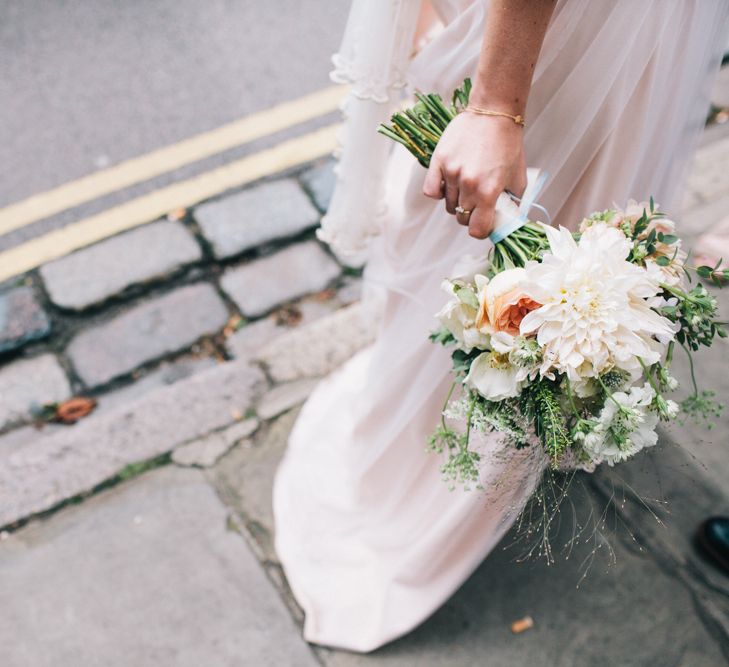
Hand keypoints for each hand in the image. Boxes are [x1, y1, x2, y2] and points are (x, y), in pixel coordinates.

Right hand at [422, 112, 526, 238]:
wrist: (493, 112)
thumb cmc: (508, 144)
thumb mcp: (518, 177)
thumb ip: (513, 203)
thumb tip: (507, 222)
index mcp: (488, 191)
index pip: (477, 230)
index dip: (481, 229)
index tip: (484, 222)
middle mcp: (468, 185)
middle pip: (462, 218)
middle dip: (470, 215)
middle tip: (478, 202)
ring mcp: (451, 173)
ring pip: (449, 205)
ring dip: (457, 202)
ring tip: (467, 187)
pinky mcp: (439, 161)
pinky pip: (431, 191)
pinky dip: (439, 192)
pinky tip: (449, 184)